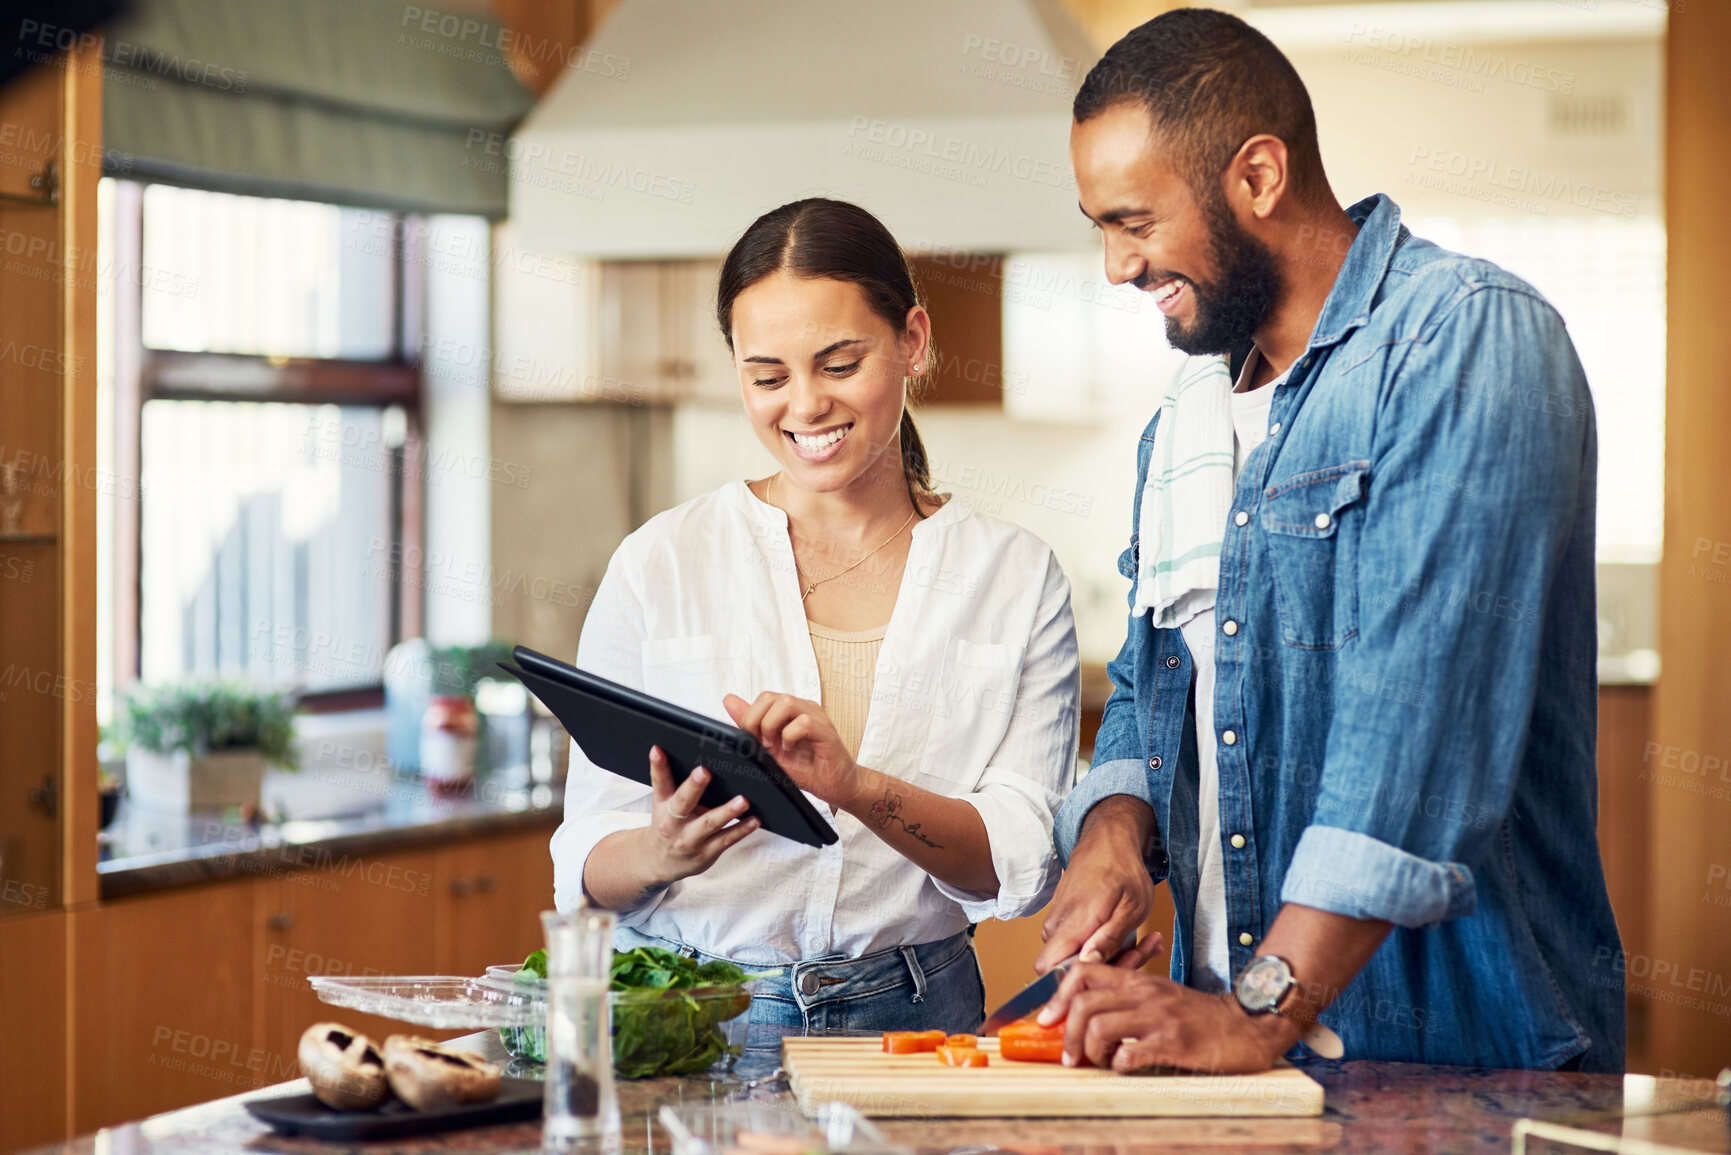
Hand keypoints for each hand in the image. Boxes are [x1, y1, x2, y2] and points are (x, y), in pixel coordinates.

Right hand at [640, 746, 758, 885]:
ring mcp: (689, 839)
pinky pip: (726, 840)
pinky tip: (755, 820)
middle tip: (704, 771)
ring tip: (743, 800)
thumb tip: (704, 754)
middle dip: (694, 787)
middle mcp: (673, 822)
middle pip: (682, 802)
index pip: (659, 782)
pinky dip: (742, 829)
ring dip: (727, 812)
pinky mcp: (706, 852)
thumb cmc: (668, 824)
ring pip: (709, 824)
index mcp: (662, 804)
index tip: (658, 749)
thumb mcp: (664, 803)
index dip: (658, 765)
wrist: (658, 861)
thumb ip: (677, 783)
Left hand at [723, 692, 862, 807]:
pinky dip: (791, 736)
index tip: (752, 741)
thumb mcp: (771, 749)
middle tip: (762, 744)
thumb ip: (751, 724)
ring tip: (776, 746)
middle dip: (757, 721)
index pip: (763, 698)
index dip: (751, 717)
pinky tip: (791, 750)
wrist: (836, 786)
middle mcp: (804, 709)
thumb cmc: (807, 769)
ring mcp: (817, 718)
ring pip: (786, 703)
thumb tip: (728, 700)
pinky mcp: (827, 732)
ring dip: (772, 726)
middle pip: (771, 697)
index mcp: (791, 711)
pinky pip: (804, 722)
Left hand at [1035, 963, 1293, 1073]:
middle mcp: (1144, 993)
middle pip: (1083, 1004)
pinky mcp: (1174, 1042)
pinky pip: (1130, 1054)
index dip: (1057, 997)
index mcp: (1137, 980)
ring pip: (1099, 1027)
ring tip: (1100, 1063)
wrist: (1246, 1025)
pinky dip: (1119, 1065)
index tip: (1048, 1021)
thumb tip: (1082, 1013)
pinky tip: (1126, 1067)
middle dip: (1068, 1035)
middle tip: (1071, 1057)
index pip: (1082, 972)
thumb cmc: (1199, 1015)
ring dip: (1091, 1052)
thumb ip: (1126, 998)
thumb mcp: (1160, 995)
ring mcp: (1158, 1017)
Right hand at [1036, 796, 1162, 972]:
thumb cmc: (1123, 870)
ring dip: (1109, 957)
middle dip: (1106, 969)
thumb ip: (1108, 939)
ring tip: (1140, 942)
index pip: (1049, 968)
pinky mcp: (1062, 919)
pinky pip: (1077, 943)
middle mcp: (1058, 924)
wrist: (1107, 840)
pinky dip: (1103, 945)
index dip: (1072, 981)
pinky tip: (1126, 935)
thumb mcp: (1131, 908)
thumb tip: (1087, 963)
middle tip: (1141, 952)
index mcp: (1074, 923)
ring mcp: (1057, 921)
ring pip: (1075, 956)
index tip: (1108, 974)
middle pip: (1068, 968)